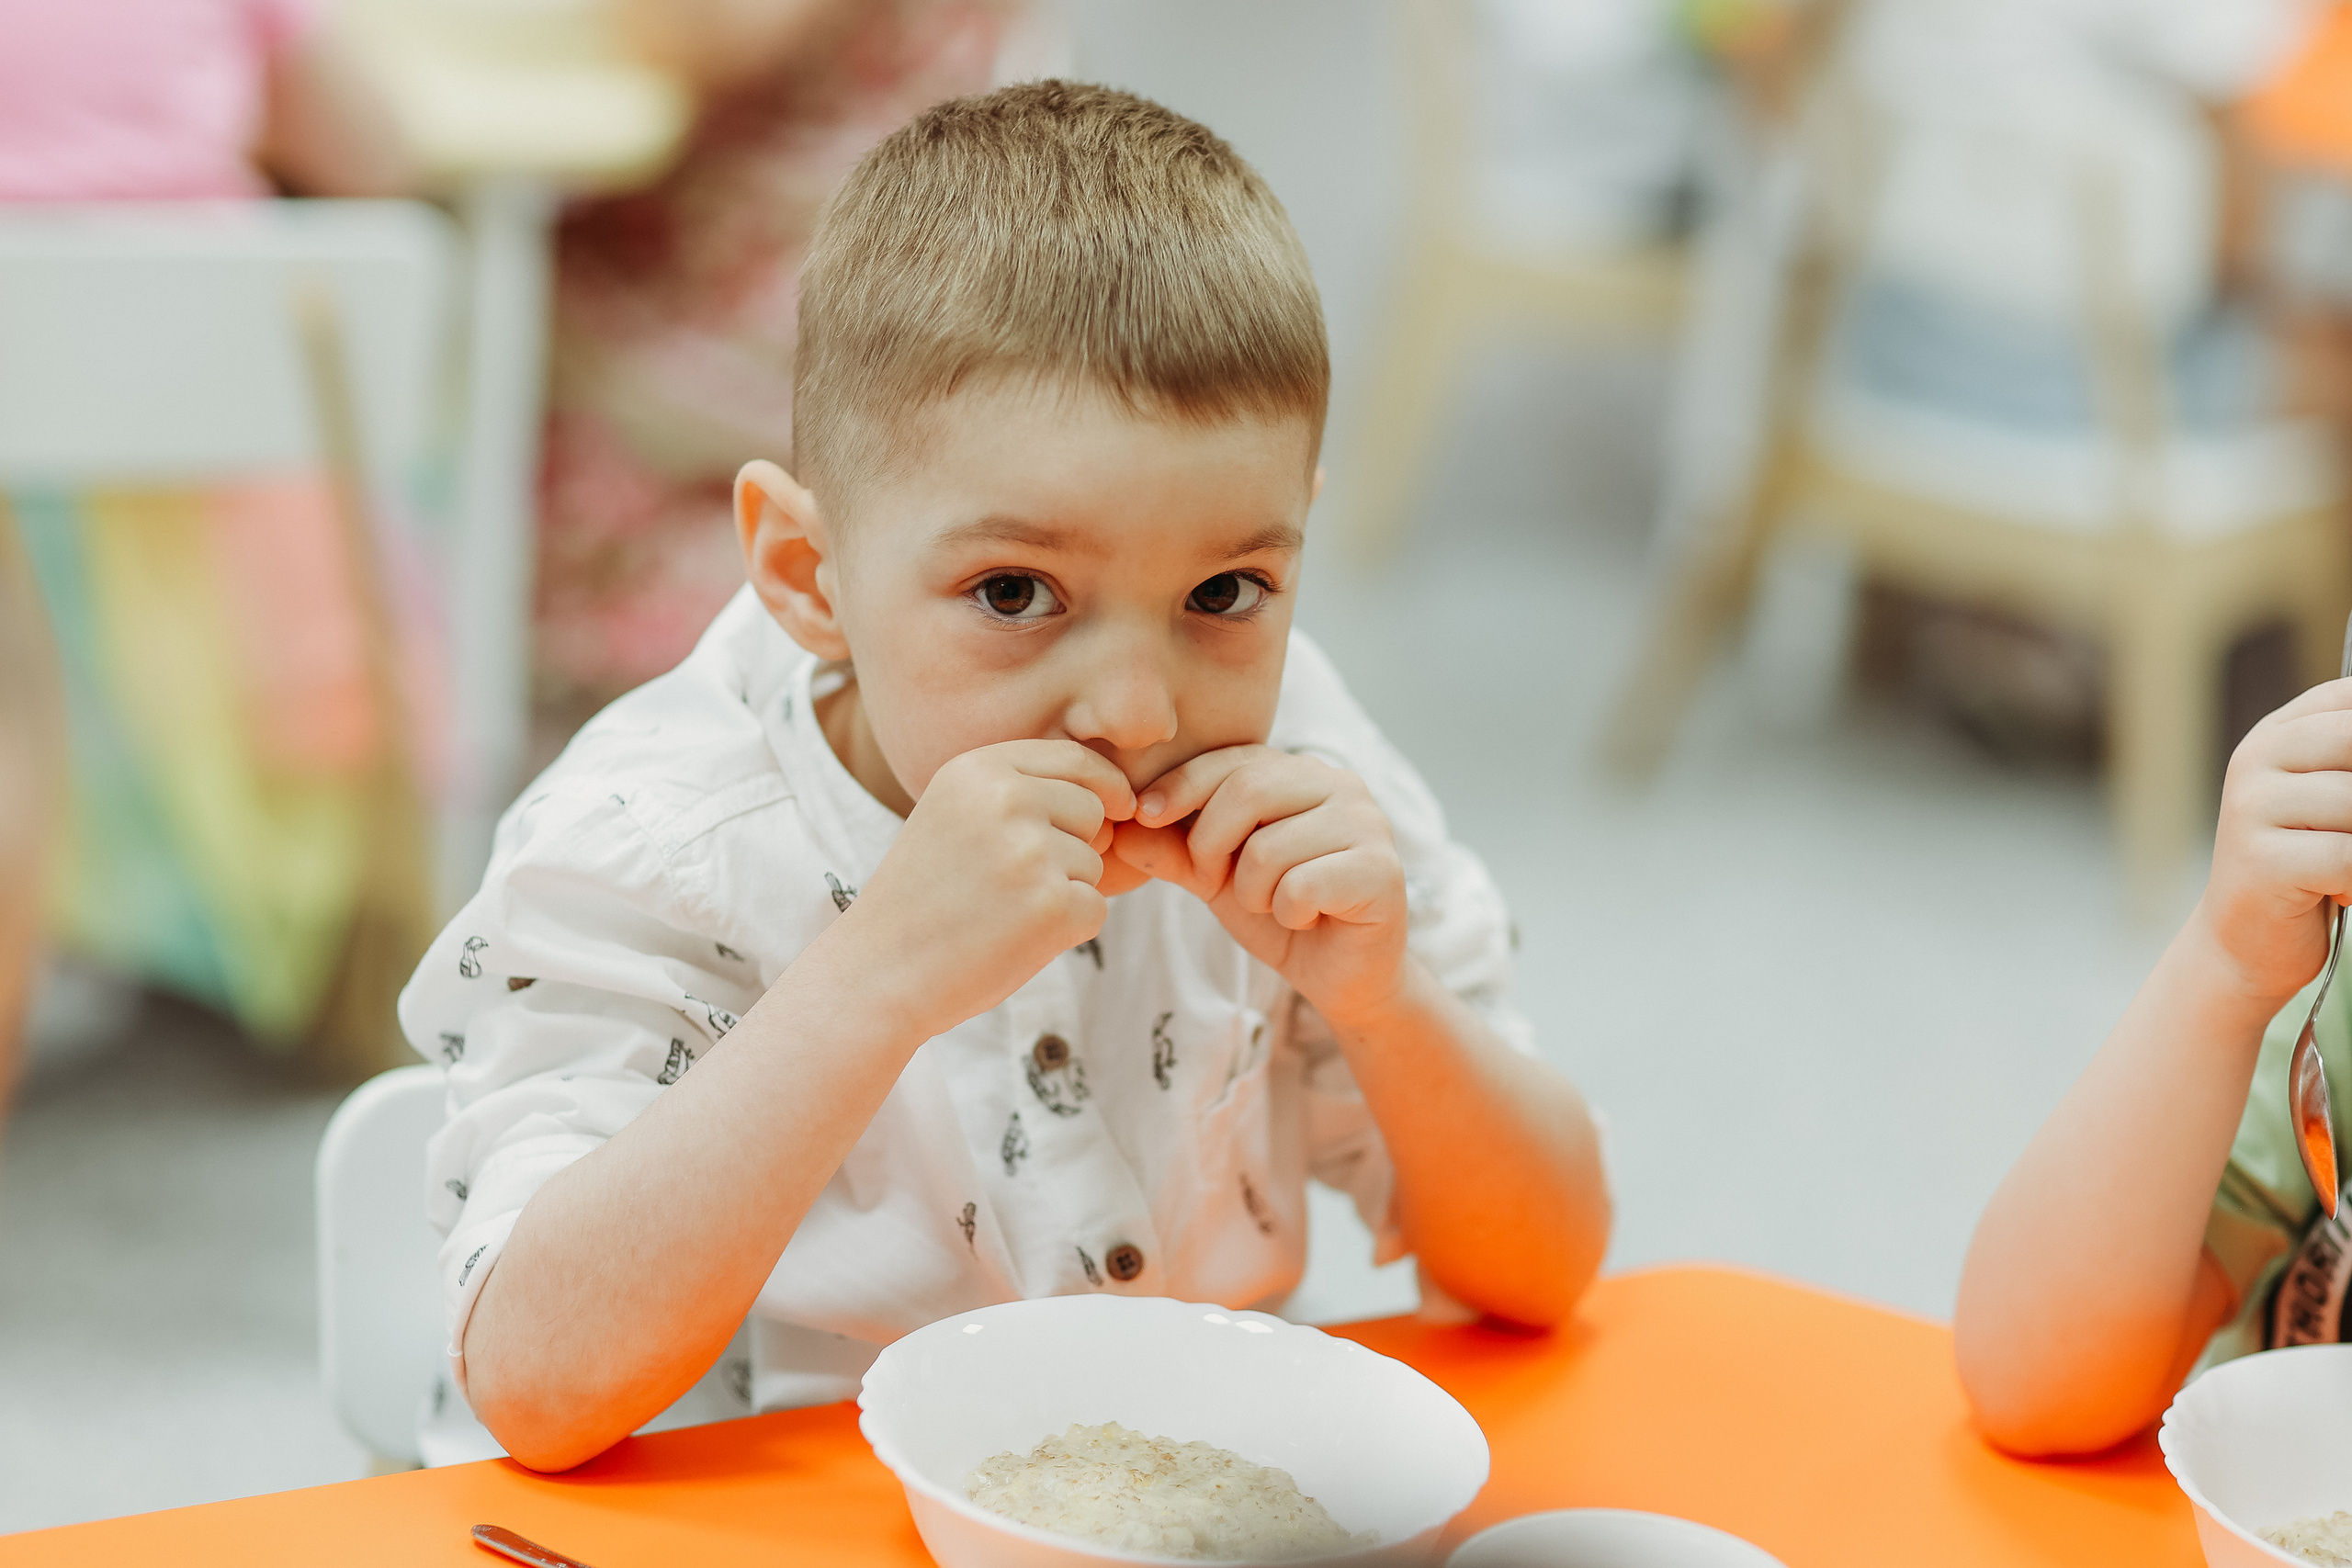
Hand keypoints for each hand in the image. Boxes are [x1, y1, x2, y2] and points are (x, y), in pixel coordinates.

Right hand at [838, 740, 1133, 1037]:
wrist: (879, 971)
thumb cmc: (923, 896)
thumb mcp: (955, 814)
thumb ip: (1021, 790)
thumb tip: (1121, 796)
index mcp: (979, 768)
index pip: (1075, 758)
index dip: (1102, 786)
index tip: (1110, 809)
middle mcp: (1007, 799)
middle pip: (1093, 809)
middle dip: (1075, 845)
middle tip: (1014, 881)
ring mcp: (1030, 852)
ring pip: (1094, 863)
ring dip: (1064, 892)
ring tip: (1002, 911)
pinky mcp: (1051, 906)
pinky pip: (1095, 908)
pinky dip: (1068, 930)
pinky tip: (1016, 938)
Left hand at [1110, 746, 1406, 1023]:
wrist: (1341, 976)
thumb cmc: (1280, 915)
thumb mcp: (1215, 878)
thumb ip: (1173, 850)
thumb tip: (1119, 830)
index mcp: (1302, 773)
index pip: (1231, 759)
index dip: (1181, 786)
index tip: (1144, 815)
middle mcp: (1341, 785)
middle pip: (1247, 790)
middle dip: (1210, 844)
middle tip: (1215, 882)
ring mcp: (1368, 825)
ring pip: (1269, 847)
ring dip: (1252, 892)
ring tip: (1273, 905)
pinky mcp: (1382, 871)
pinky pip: (1301, 886)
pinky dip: (1287, 914)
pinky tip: (1306, 918)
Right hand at [2205, 679, 2351, 1005]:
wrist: (2246, 941)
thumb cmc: (2308, 866)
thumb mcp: (2333, 799)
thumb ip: (2350, 765)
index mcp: (2278, 733)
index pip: (2348, 698)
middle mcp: (2256, 759)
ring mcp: (2250, 807)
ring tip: (2348, 869)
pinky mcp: (2259, 860)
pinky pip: (2346, 857)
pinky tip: (2344, 893)